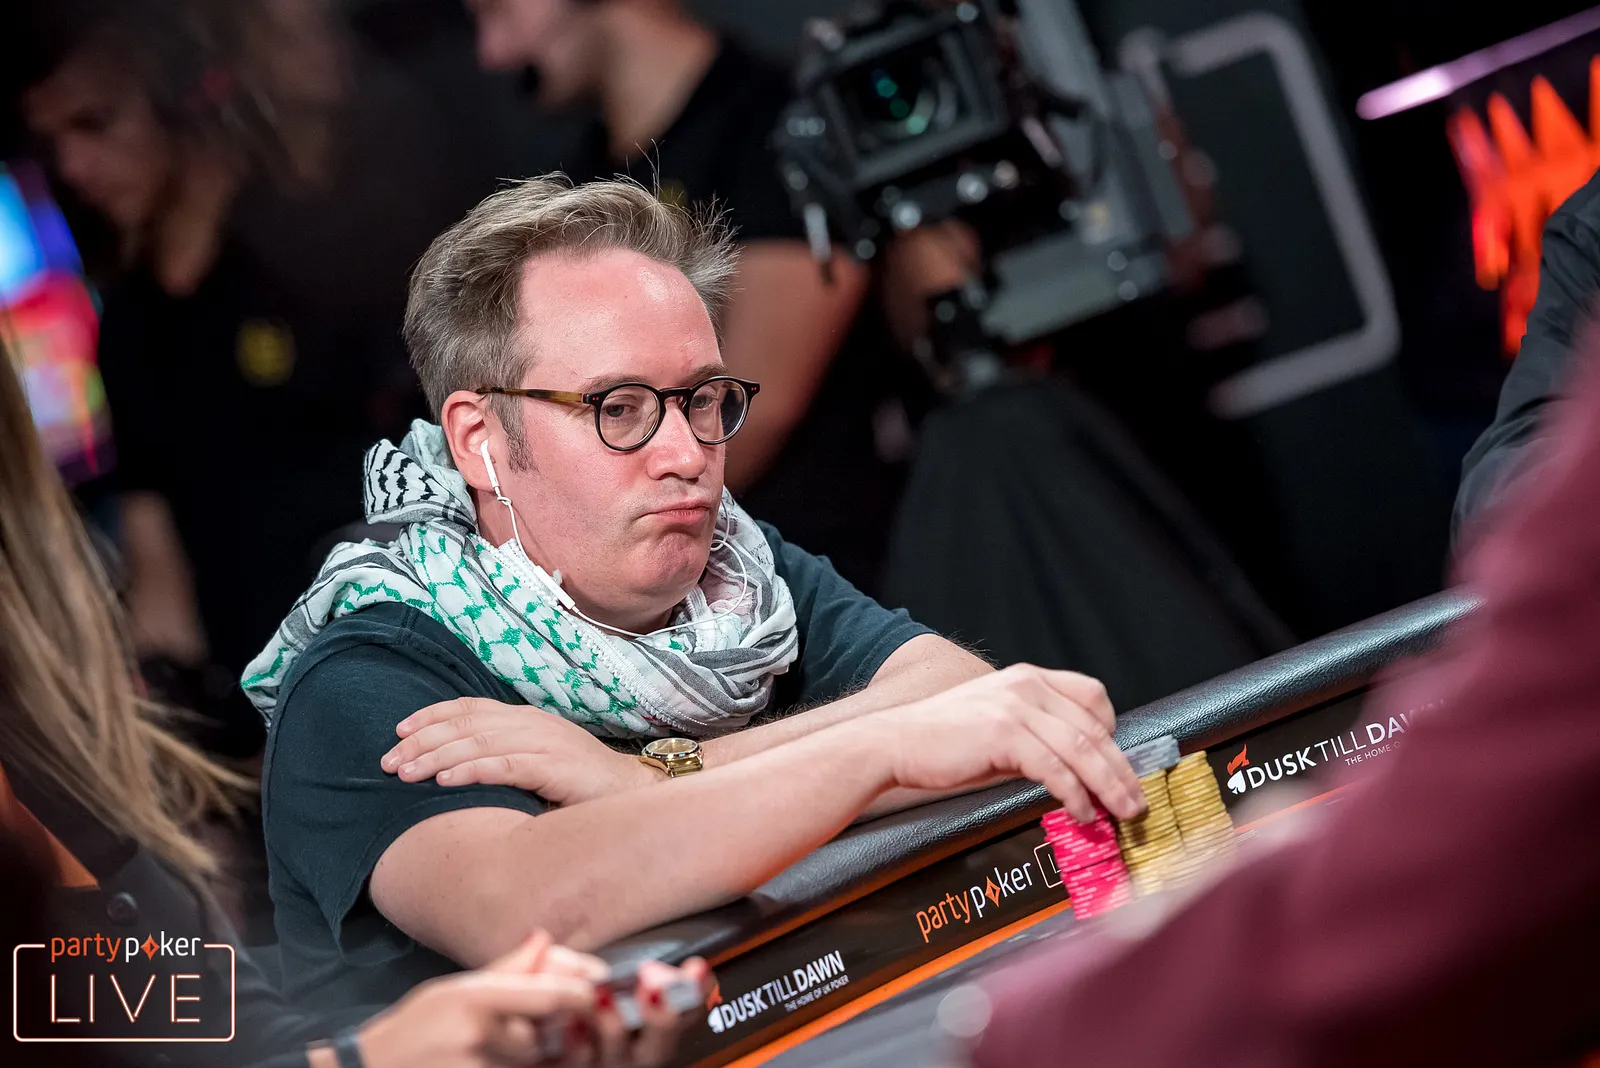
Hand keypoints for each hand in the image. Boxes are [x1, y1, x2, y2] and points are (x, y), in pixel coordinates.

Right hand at [351, 930, 712, 1067]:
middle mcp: (482, 1035)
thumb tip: (544, 940)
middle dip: (567, 1026)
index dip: (590, 991)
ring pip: (546, 1061)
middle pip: (559, 1030)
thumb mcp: (449, 992)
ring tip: (500, 1045)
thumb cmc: (407, 1036)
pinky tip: (496, 1059)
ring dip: (544, 1055)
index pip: (558, 993)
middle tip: (574, 1016)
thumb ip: (505, 969)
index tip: (601, 986)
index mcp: (476, 998)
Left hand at [380, 698, 653, 805]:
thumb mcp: (536, 763)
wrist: (631, 793)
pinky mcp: (555, 767)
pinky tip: (445, 780)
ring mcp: (544, 742)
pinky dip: (472, 769)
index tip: (398, 732)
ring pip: (478, 742)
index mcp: (525, 718)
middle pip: (466, 724)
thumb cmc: (580, 784)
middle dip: (422, 740)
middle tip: (388, 761)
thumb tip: (456, 767)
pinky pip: (505, 765)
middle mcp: (531, 723)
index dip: (431, 717)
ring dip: (436, 756)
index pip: (469, 708)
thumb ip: (504, 758)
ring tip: (405, 773)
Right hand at [858, 664, 1144, 822]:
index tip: (1119, 763)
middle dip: (1121, 768)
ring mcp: (1015, 708)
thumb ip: (1034, 731)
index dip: (1113, 730)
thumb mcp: (995, 721)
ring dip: (1108, 785)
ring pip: (1081, 749)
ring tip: (1121, 812)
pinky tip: (1080, 812)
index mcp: (1027, 678)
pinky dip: (1074, 794)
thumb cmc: (943, 740)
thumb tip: (1071, 766)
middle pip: (1093, 727)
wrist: (895, 743)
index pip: (1091, 695)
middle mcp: (1026, 686)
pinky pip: (1055, 768)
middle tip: (1135, 799)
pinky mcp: (1003, 735)